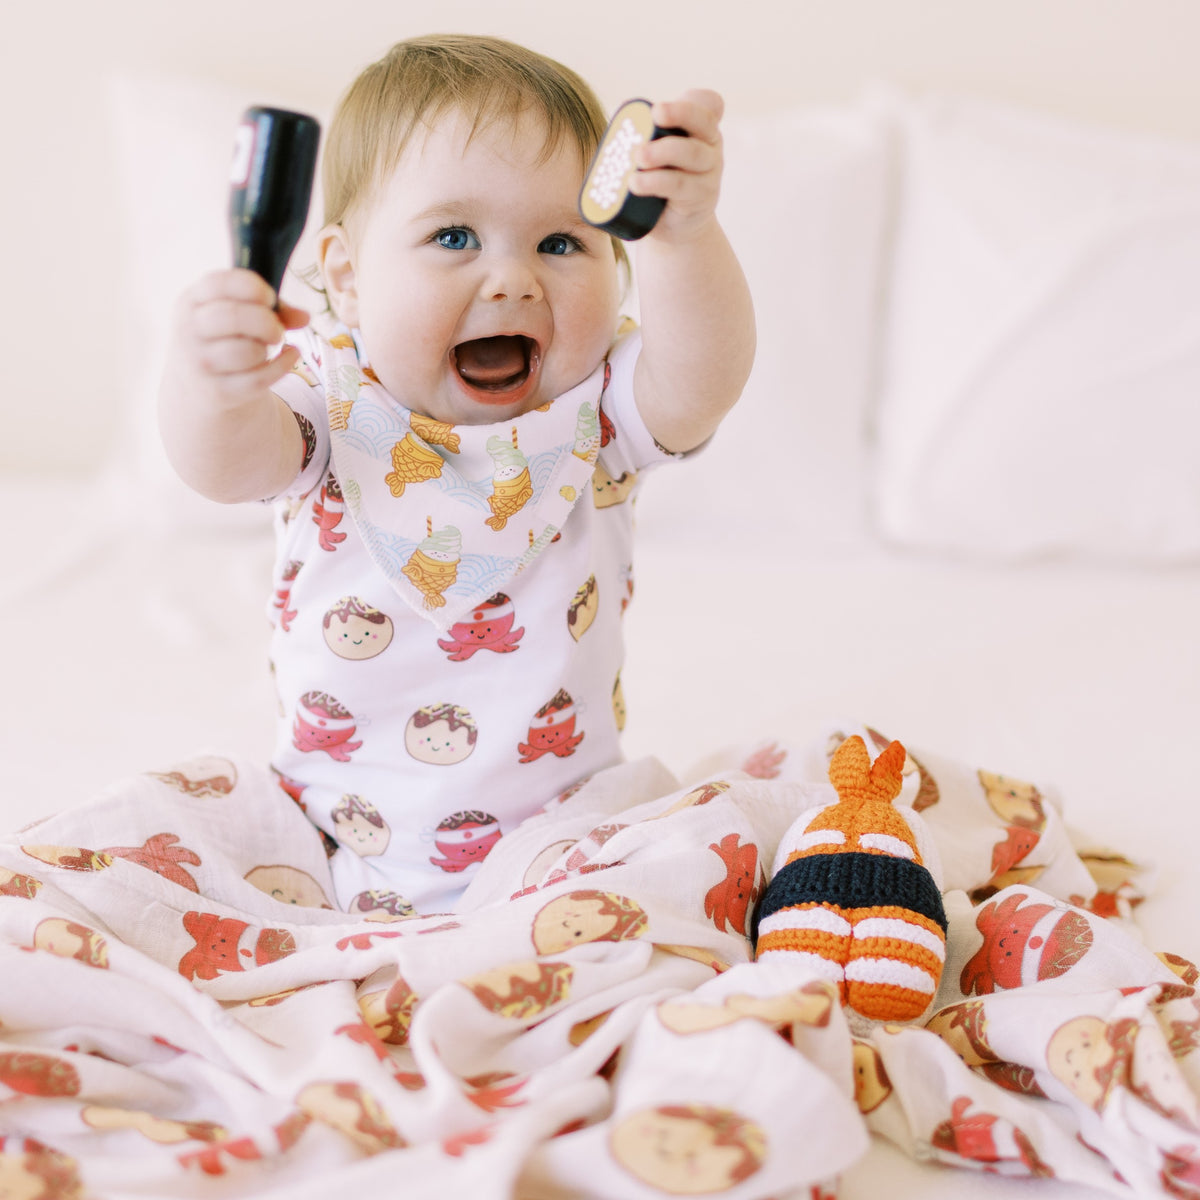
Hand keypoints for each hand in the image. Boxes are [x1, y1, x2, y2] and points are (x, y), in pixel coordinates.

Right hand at [167, 268, 308, 407]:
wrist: (201, 385)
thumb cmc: (227, 337)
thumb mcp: (239, 313)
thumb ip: (273, 308)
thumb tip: (304, 317)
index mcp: (191, 301)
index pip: (219, 283)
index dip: (253, 287)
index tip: (269, 298)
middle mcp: (189, 330)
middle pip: (233, 317)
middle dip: (266, 321)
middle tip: (276, 329)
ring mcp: (202, 362)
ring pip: (247, 351)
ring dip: (268, 348)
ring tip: (267, 346)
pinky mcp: (220, 391)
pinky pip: (260, 378)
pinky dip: (283, 365)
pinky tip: (290, 355)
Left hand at [628, 89, 725, 242]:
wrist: (674, 224)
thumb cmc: (661, 179)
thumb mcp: (657, 152)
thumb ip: (644, 132)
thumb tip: (618, 116)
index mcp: (699, 127)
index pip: (709, 103)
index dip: (692, 101)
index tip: (661, 106)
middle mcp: (710, 145)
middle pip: (703, 122)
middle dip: (678, 113)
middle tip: (654, 114)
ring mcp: (709, 172)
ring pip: (691, 154)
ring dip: (662, 151)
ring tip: (637, 157)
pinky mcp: (700, 197)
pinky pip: (680, 185)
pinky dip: (655, 182)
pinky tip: (635, 183)